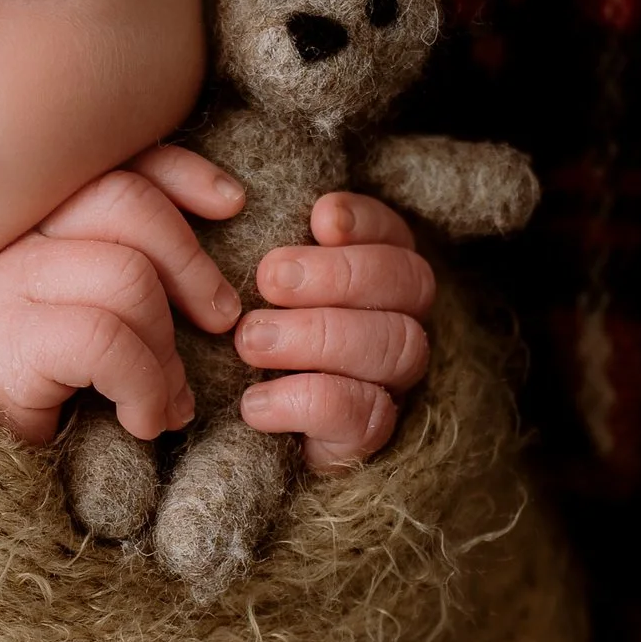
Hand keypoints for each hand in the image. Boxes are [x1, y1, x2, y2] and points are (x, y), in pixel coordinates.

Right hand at [0, 145, 247, 445]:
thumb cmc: (30, 395)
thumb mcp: (85, 326)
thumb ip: (129, 288)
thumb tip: (215, 300)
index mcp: (30, 224)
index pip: (110, 164)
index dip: (179, 172)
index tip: (230, 203)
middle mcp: (10, 240)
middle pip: (125, 203)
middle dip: (192, 260)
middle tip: (220, 319)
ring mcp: (1, 286)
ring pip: (127, 275)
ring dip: (167, 347)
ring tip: (167, 397)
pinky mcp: (7, 341)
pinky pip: (106, 341)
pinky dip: (145, 387)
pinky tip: (143, 421)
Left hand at [231, 191, 434, 471]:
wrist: (232, 441)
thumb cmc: (240, 338)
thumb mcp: (242, 287)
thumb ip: (255, 247)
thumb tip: (230, 200)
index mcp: (377, 275)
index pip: (396, 235)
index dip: (367, 221)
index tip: (320, 218)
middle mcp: (399, 321)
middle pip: (410, 283)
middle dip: (339, 275)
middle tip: (268, 279)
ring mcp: (390, 382)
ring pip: (397, 346)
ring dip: (320, 336)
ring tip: (250, 339)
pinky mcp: (368, 437)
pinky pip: (364, 414)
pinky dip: (305, 401)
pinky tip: (254, 403)